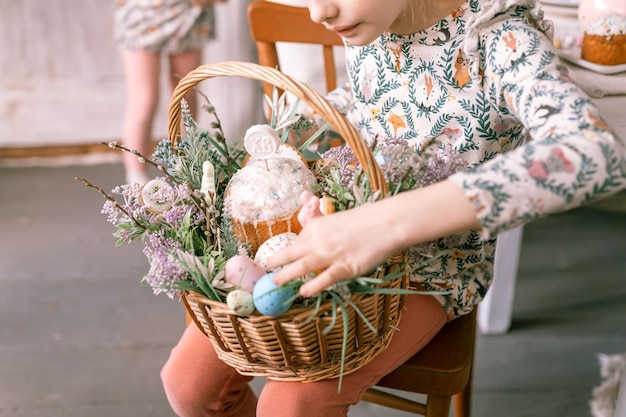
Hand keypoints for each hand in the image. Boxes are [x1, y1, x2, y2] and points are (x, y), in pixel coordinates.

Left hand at [268, 200, 402, 296]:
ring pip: (302, 266)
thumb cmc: (366, 220)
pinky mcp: (345, 267)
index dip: (292, 253)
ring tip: (275, 283)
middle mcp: (320, 240)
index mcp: (318, 227)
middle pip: (292, 252)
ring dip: (286, 275)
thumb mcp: (338, 221)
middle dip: (277, 261)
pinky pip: (325, 278)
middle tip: (267, 269)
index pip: (299, 242)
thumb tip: (314, 245)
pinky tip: (304, 292)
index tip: (286, 260)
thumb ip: (324, 233)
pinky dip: (313, 285)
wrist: (386, 223)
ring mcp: (331, 254)